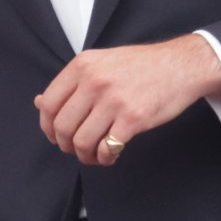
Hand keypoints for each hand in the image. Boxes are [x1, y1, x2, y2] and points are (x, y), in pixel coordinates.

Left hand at [34, 33, 220, 165]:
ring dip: (86, 155)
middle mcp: (94, 81)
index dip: (47, 127)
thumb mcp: (101, 62)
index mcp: (82, 65)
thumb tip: (39, 103)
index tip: (55, 136)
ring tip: (96, 154)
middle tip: (77, 149)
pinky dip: (105, 157)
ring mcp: (114, 100)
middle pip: (63, 127)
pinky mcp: (134, 118)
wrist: (181, 65)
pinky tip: (112, 154)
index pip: (48, 104)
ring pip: (82, 142)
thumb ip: (71, 83)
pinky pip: (107, 148)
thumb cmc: (141, 66)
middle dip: (66, 146)